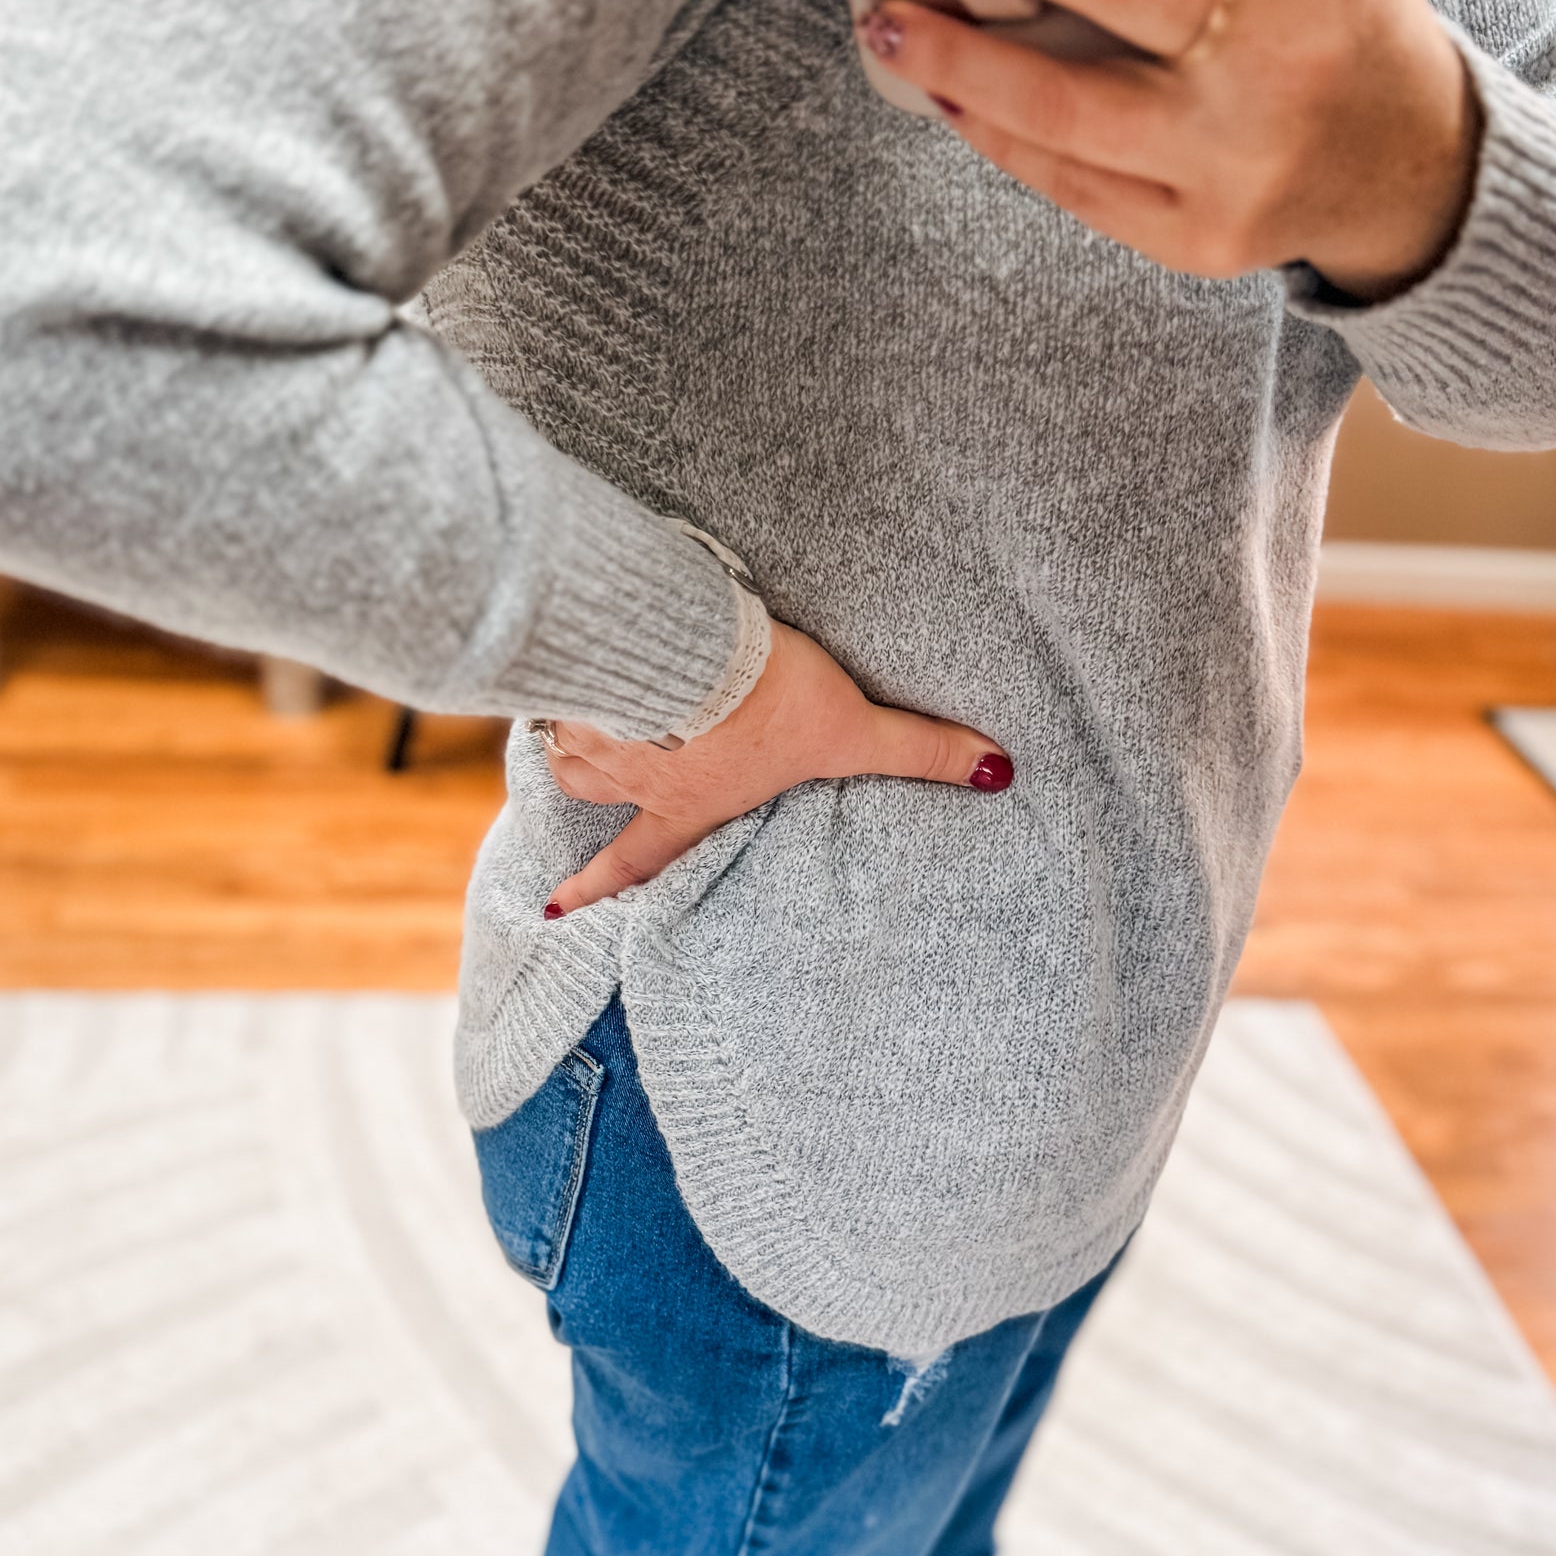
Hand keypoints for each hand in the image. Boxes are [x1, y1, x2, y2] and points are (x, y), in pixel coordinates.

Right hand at [539, 622, 1011, 915]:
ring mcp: (599, 724)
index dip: (598, 890)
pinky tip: (562, 656)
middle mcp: (635, 774)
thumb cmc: (769, 701)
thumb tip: (1000, 775)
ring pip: (566, 746)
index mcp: (690, 801)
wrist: (694, 642)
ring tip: (573, 720)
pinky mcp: (582, 672)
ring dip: (567, 739)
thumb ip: (921, 749)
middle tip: (575, 780)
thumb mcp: (854, 729)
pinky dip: (555, 682)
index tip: (557, 914)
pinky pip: (555, 690)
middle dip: (581, 789)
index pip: (639, 860)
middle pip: (590, 795)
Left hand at [851, 0, 1478, 299]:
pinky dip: (994, 129)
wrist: (1407, 172)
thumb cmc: (1331, 18)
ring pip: (1063, 105)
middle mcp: (1284, 60)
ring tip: (886, 18)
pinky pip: (1066, 180)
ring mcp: (1235, 161)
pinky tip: (946, 90)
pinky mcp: (1194, 236)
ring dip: (954, 57)